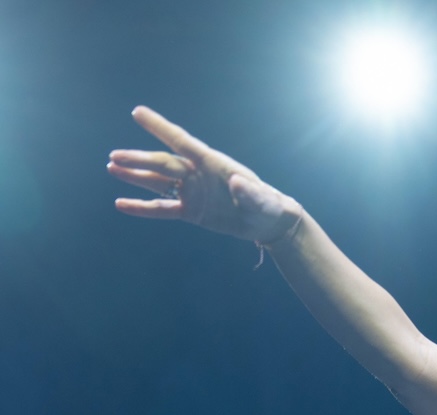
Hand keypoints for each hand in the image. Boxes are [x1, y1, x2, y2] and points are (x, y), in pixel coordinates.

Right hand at [108, 106, 299, 242]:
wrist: (268, 223)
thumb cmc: (268, 206)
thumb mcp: (262, 200)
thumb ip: (250, 192)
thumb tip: (238, 183)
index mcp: (213, 164)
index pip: (182, 142)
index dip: (160, 127)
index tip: (137, 112)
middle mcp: (198, 174)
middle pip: (163, 164)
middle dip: (139, 159)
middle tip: (114, 156)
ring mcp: (193, 192)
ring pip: (158, 182)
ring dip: (135, 175)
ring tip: (112, 168)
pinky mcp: (192, 212)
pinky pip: (162, 209)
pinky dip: (142, 207)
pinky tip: (122, 203)